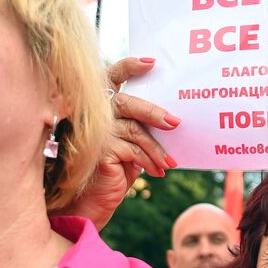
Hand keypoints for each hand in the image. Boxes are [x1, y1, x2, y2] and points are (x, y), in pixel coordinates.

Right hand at [54, 57, 178, 231]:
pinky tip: (159, 171)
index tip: (151, 63)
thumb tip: (171, 119)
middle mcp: (93, 114)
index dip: (128, 66)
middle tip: (175, 123)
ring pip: (133, 129)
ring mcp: (93, 131)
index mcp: (99, 106)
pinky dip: (149, 161)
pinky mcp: (98, 149)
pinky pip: (131, 150)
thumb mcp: (129, 145)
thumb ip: (138, 126)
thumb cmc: (114, 171)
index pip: (111, 76)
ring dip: (156, 147)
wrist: (92, 203)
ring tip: (171, 161)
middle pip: (126, 102)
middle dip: (153, 112)